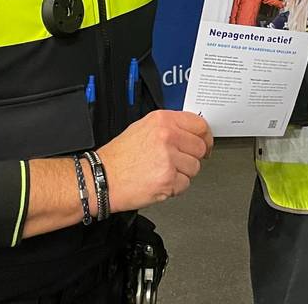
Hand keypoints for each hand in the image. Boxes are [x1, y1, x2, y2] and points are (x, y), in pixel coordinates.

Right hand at [97, 110, 213, 210]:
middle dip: (191, 157)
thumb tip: (190, 131)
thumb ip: (168, 127)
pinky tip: (158, 181)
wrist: (101, 179)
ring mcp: (169, 158)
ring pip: (195, 168)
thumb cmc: (118, 157)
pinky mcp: (168, 179)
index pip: (199, 125)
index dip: (205, 137)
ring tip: (161, 171)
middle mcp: (167, 136)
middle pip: (200, 148)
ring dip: (182, 173)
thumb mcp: (142, 128)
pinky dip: (174, 187)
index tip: (206, 143)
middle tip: (176, 162)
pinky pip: (185, 184)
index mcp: (162, 120)